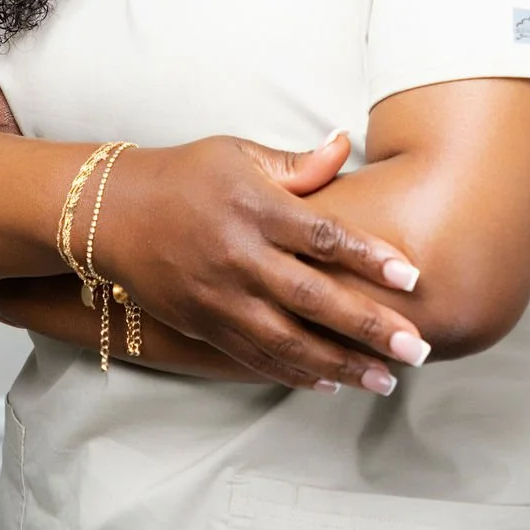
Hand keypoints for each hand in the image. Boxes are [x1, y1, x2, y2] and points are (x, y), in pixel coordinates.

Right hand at [97, 135, 427, 395]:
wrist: (113, 212)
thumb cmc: (186, 174)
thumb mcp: (239, 154)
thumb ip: (297, 164)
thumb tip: (345, 145)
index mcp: (255, 208)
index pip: (323, 237)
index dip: (370, 258)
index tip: (412, 278)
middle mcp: (240, 257)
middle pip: (314, 298)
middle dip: (368, 327)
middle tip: (416, 348)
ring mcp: (220, 297)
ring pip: (288, 341)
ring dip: (341, 364)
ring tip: (385, 380)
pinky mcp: (204, 324)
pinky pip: (255, 357)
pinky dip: (294, 374)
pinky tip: (330, 384)